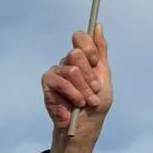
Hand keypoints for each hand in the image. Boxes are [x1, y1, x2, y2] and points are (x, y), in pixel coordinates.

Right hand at [42, 28, 111, 152]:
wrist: (85, 126)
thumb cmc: (96, 104)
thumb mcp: (104, 77)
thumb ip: (101, 52)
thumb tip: (98, 25)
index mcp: (82, 58)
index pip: (80, 37)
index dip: (89, 48)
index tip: (95, 63)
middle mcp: (68, 62)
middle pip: (76, 53)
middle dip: (89, 76)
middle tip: (94, 90)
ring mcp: (56, 72)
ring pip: (70, 70)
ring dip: (82, 89)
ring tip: (86, 102)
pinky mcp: (48, 84)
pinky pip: (60, 82)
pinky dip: (70, 95)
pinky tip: (73, 106)